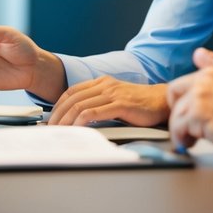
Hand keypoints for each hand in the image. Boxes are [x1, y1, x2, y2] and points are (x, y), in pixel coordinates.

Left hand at [48, 76, 169, 126]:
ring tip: (60, 130)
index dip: (58, 104)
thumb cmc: (140, 104)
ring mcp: (112, 94)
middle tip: (50, 127)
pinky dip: (82, 120)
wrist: (162, 101)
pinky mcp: (120, 104)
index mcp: (102, 82)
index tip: (51, 118)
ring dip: (67, 119)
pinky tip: (77, 128)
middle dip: (58, 114)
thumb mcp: (116, 98)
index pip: (72, 91)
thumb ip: (100, 102)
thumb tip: (80, 117)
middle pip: (73, 98)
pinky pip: (95, 112)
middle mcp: (105, 85)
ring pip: (81, 105)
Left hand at [167, 48, 212, 158]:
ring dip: (180, 128)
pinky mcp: (197, 115)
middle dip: (177, 108)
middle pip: (174, 92)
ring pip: (176, 112)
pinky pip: (178, 128)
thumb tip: (200, 54)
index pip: (186, 79)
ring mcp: (199, 97)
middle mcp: (204, 80)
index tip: (186, 107)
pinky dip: (181, 138)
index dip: (183, 96)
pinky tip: (190, 144)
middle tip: (186, 123)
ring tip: (190, 138)